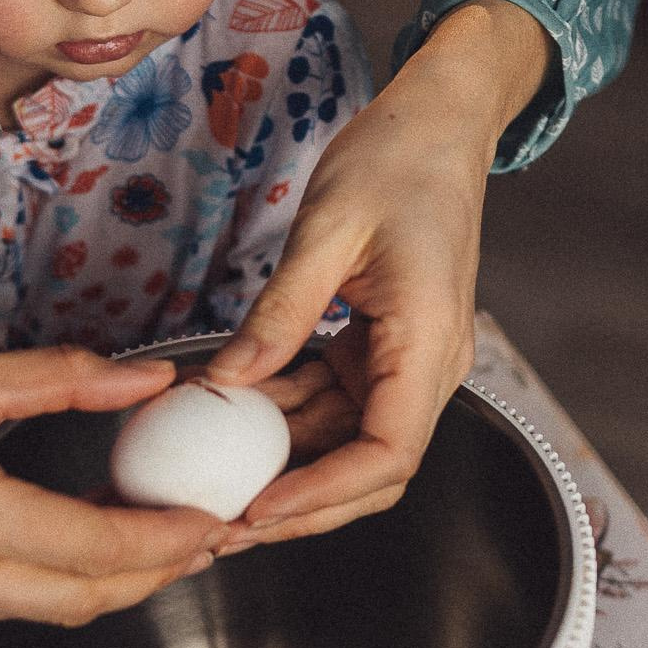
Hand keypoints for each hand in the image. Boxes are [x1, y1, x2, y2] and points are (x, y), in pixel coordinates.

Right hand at [0, 348, 226, 629]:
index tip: (211, 518)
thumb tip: (150, 382)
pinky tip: (78, 542)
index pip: (91, 544)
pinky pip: (7, 608)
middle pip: (83, 596)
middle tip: (202, 533)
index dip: (165, 539)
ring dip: (110, 580)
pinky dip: (55, 581)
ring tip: (154, 533)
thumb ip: (62, 379)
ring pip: (49, 610)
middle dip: (155, 571)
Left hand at [206, 0, 550, 540]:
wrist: (437, 122)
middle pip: (367, 469)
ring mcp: (404, 362)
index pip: (387, 455)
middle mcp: (427, 367)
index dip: (322, 494)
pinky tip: (228, 418)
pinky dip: (282, 416)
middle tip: (221, 524)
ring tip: (211, 480)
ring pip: (344, 442)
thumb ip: (280, 313)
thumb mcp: (327, 229)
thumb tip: (226, 385)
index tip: (258, 508)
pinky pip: (331, 402)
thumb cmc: (397, 158)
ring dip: (282, 464)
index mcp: (429, 344)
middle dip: (298, 504)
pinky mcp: (379, 350)